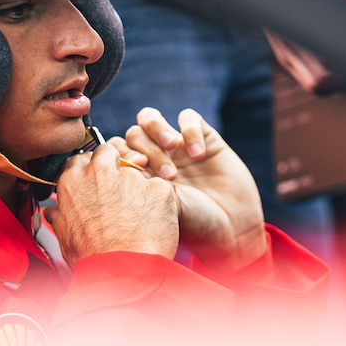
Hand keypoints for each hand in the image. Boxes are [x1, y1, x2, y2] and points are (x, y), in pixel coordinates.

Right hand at [43, 142, 178, 266]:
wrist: (121, 273)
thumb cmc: (91, 258)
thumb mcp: (65, 237)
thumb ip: (60, 217)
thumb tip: (52, 212)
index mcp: (73, 182)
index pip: (82, 159)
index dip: (92, 170)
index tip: (98, 182)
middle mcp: (100, 173)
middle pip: (109, 152)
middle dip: (116, 164)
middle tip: (121, 190)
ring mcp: (131, 178)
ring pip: (138, 173)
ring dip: (139, 189)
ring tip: (140, 218)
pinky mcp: (158, 188)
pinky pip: (161, 189)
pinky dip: (160, 203)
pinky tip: (155, 223)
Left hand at [115, 108, 266, 271]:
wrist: (232, 227)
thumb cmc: (194, 224)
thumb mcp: (158, 207)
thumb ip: (136, 183)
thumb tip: (113, 165)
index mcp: (139, 176)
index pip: (116, 151)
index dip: (122, 153)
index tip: (138, 168)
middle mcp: (154, 158)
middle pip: (133, 133)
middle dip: (146, 147)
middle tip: (167, 173)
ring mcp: (178, 147)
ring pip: (151, 119)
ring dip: (158, 130)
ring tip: (173, 147)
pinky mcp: (204, 138)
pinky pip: (188, 118)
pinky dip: (190, 131)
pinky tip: (199, 154)